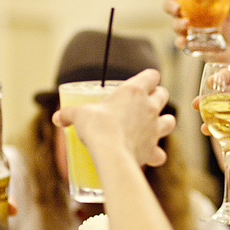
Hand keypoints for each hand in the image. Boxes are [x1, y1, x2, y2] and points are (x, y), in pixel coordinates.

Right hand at [53, 69, 175, 167]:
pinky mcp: (154, 148)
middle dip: (157, 97)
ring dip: (164, 122)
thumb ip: (69, 113)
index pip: (152, 75)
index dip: (149, 78)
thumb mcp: (80, 115)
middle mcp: (149, 107)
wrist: (110, 154)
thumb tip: (58, 117)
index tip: (142, 83)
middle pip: (164, 94)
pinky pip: (161, 152)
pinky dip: (156, 154)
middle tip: (144, 104)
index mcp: (134, 91)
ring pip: (171, 120)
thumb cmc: (97, 127)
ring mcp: (155, 127)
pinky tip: (148, 154)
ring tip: (152, 127)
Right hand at [161, 0, 229, 64]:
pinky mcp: (188, 45)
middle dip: (170, 6)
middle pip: (169, 7)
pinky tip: (184, 41)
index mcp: (194, 6)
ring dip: (178, 23)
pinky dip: (180, 42)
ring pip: (174, 25)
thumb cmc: (229, 32)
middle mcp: (187, 16)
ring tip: (187, 24)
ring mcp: (186, 31)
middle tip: (177, 8)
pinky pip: (180, 43)